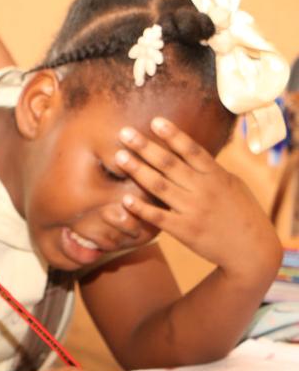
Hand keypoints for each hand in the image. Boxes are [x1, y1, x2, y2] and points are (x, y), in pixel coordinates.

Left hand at [114, 117, 282, 286]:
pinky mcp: (184, 230)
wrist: (251, 249)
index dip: (173, 135)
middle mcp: (204, 189)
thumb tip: (191, 152)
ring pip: (159, 186)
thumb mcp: (232, 185)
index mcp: (217, 175)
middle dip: (145, 147)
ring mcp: (193, 210)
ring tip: (119, 157)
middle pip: (169, 164)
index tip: (154, 121)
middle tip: (124, 133)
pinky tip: (123, 199)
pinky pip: (158, 217)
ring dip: (137, 170)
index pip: (191, 150)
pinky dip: (140, 208)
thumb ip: (210, 170)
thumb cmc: (241, 213)